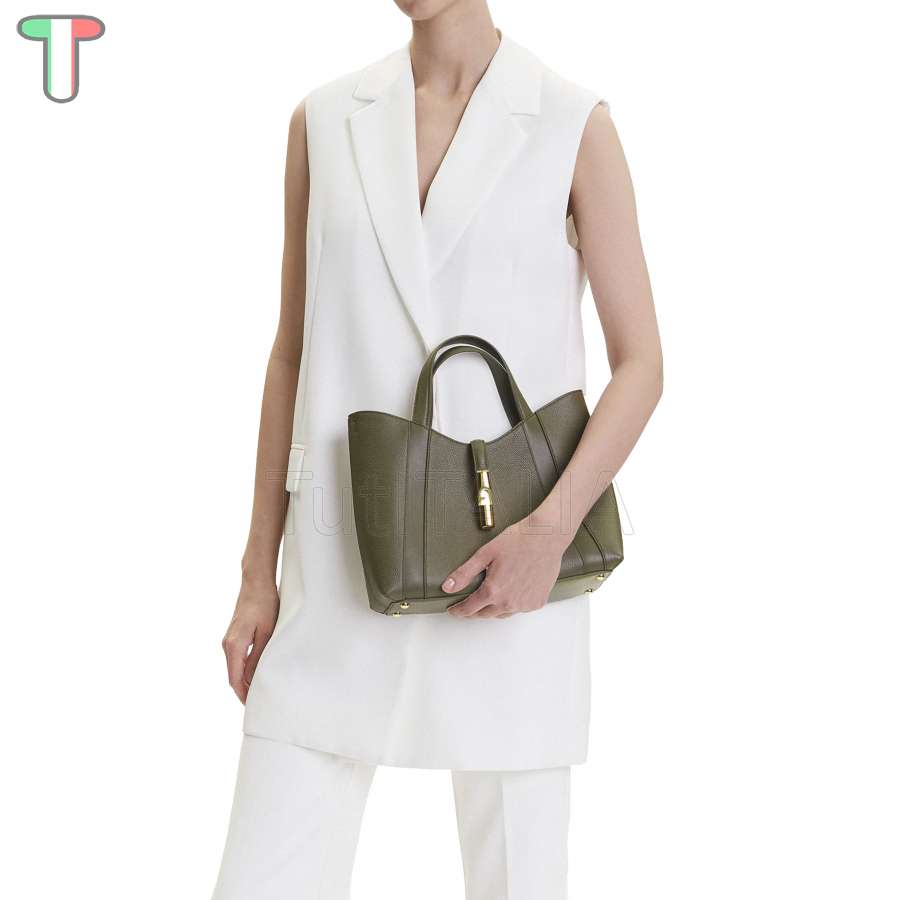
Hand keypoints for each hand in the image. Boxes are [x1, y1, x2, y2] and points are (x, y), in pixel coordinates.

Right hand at [221, 576, 279, 702]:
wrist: (256, 582)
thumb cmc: (265, 604)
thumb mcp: (267, 633)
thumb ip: (259, 657)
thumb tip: (253, 679)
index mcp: (234, 646)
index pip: (235, 679)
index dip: (243, 695)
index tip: (253, 707)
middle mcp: (227, 645)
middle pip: (233, 676)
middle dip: (244, 691)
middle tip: (259, 704)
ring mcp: (229, 640)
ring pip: (235, 668)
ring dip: (244, 681)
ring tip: (259, 692)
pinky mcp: (234, 636)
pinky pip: (237, 659)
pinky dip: (244, 670)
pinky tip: (255, 674)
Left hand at [443, 516, 567, 618]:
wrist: (546, 537)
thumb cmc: (518, 540)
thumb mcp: (485, 554)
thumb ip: (465, 573)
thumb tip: (448, 587)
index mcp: (493, 591)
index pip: (469, 609)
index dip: (458, 611)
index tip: (453, 610)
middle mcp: (509, 602)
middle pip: (485, 614)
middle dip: (474, 611)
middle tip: (468, 604)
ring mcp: (525, 604)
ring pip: (503, 614)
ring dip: (493, 609)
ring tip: (488, 598)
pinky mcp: (538, 602)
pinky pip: (520, 609)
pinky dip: (512, 605)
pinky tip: (510, 593)